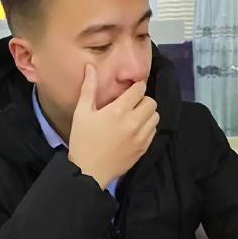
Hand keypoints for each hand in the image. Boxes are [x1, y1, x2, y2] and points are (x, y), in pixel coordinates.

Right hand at [68, 64, 158, 188]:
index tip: (129, 89)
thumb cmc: (82, 139)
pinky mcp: (144, 148)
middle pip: (151, 102)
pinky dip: (147, 127)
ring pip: (155, 116)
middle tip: (130, 103)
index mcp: (119, 110)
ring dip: (147, 113)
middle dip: (142, 99)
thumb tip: (90, 67)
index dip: (136, 86)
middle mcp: (134, 122)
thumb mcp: (81, 112)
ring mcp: (141, 136)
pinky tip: (135, 129)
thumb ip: (89, 88)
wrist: (88, 171)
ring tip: (134, 116)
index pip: (139, 89)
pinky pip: (154, 131)